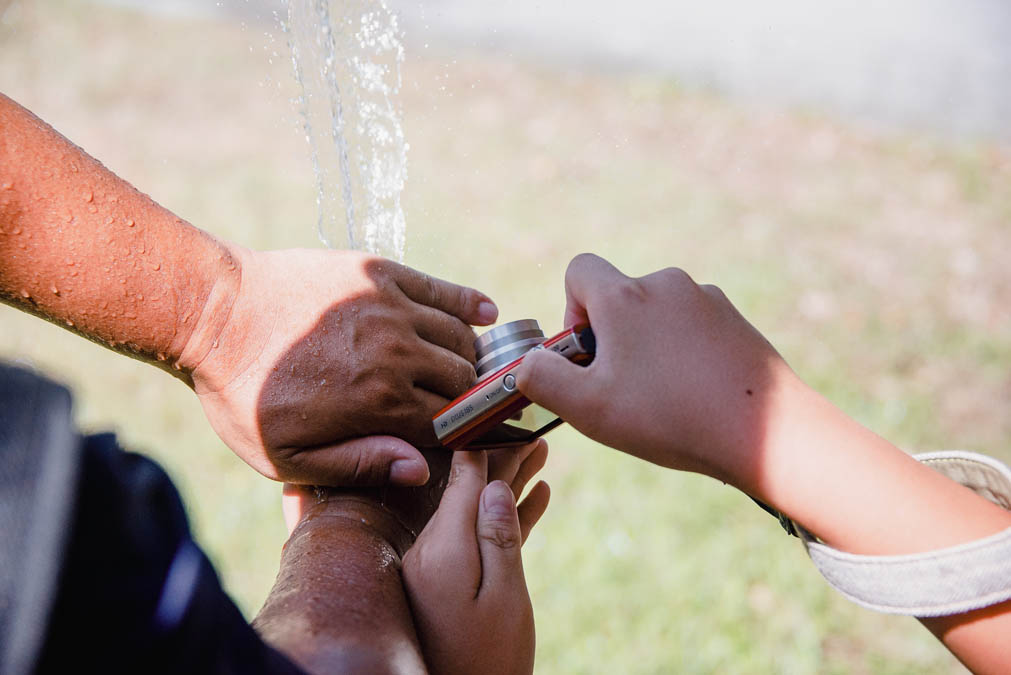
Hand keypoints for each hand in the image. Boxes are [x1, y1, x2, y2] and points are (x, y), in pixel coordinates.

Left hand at [185, 246, 497, 485]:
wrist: (214, 314)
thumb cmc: (246, 395)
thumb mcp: (288, 456)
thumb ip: (359, 464)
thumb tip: (422, 469)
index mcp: (380, 404)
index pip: (451, 424)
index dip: (459, 436)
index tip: (458, 440)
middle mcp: (397, 354)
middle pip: (463, 381)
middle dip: (466, 398)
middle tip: (460, 405)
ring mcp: (392, 309)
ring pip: (460, 338)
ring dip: (468, 357)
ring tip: (460, 370)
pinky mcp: (382, 273)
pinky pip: (444, 290)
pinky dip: (472, 305)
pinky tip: (486, 315)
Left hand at [402, 441, 550, 674]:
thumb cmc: (489, 659)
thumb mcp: (504, 598)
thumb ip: (499, 538)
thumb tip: (495, 486)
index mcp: (444, 548)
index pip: (464, 479)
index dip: (486, 443)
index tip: (501, 410)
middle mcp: (434, 551)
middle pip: (471, 490)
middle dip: (503, 459)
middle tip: (532, 430)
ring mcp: (439, 568)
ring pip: (478, 511)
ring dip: (509, 484)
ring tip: (540, 453)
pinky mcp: (449, 584)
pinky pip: (479, 539)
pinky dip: (506, 519)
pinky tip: (534, 498)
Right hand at [515, 253, 793, 485]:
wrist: (765, 432)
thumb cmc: (670, 417)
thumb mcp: (587, 408)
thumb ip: (541, 379)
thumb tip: (529, 364)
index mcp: (624, 296)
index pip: (579, 271)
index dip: (570, 310)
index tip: (585, 354)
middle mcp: (666, 284)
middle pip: (619, 297)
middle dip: (611, 338)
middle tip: (623, 389)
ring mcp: (707, 299)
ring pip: (657, 315)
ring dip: (649, 347)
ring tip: (664, 399)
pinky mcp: (736, 321)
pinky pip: (693, 328)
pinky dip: (685, 354)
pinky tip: (697, 395)